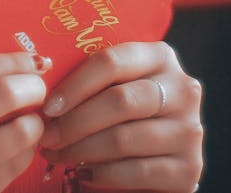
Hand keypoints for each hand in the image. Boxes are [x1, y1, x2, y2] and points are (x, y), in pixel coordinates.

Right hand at [0, 51, 48, 192]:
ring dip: (34, 124)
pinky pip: (12, 171)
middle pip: (5, 97)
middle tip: (39, 87)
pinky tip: (16, 147)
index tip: (33, 60)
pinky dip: (22, 154)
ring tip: (30, 120)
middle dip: (33, 88)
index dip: (15, 61)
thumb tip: (9, 70)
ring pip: (18, 137)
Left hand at [38, 41, 202, 190]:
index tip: (47, 106)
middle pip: (119, 101)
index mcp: (161, 57)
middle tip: (46, 136)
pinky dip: (103, 174)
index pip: (112, 61)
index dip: (75, 84)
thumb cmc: (125, 115)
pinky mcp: (189, 170)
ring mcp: (190, 130)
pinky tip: (83, 173)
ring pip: (124, 138)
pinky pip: (137, 171)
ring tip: (57, 155)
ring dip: (81, 150)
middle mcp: (183, 89)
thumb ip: (93, 79)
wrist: (161, 160)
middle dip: (74, 122)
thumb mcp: (116, 86)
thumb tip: (40, 80)